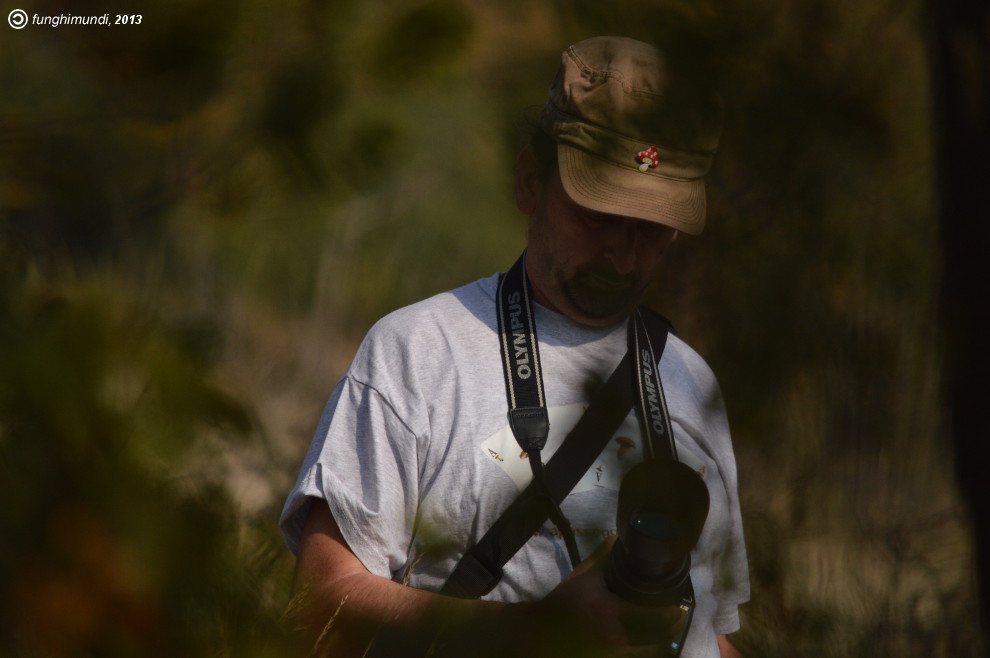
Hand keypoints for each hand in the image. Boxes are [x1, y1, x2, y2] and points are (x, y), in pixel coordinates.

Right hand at [535, 536, 686, 654]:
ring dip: (665, 640)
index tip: (680, 604)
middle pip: (658, 637)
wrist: (542, 632)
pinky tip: (654, 640)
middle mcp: (615, 636)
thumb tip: (621, 535)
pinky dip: (650, 649)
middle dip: (674, 625)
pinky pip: (639, 656)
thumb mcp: (584, 575)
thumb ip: (605, 555)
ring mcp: (614, 654)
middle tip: (681, 613)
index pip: (652, 616)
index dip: (672, 612)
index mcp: (610, 612)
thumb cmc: (564, 602)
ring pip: (652, 651)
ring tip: (671, 627)